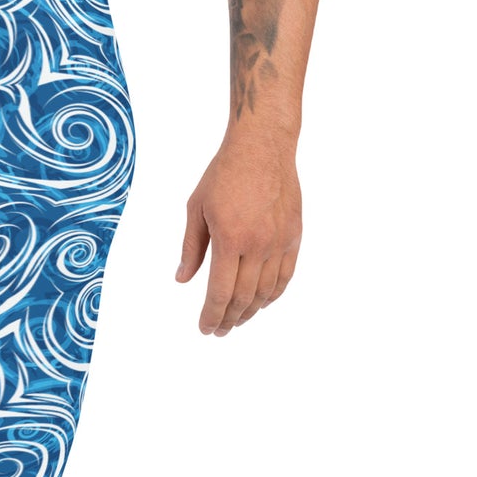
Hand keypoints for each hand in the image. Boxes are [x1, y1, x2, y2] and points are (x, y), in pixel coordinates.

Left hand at [175, 133, 302, 335]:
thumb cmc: (224, 174)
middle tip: (218, 330)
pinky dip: (273, 295)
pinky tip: (261, 303)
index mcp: (229, 239)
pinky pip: (285, 276)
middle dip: (228, 320)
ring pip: (266, 292)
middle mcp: (257, 245)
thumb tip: (182, 280)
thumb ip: (190, 248)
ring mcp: (279, 242)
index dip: (211, 316)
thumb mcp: (196, 209)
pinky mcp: (294, 236)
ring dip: (250, 312)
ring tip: (237, 320)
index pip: (220, 293)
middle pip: (243, 299)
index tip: (204, 329)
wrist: (262, 146)